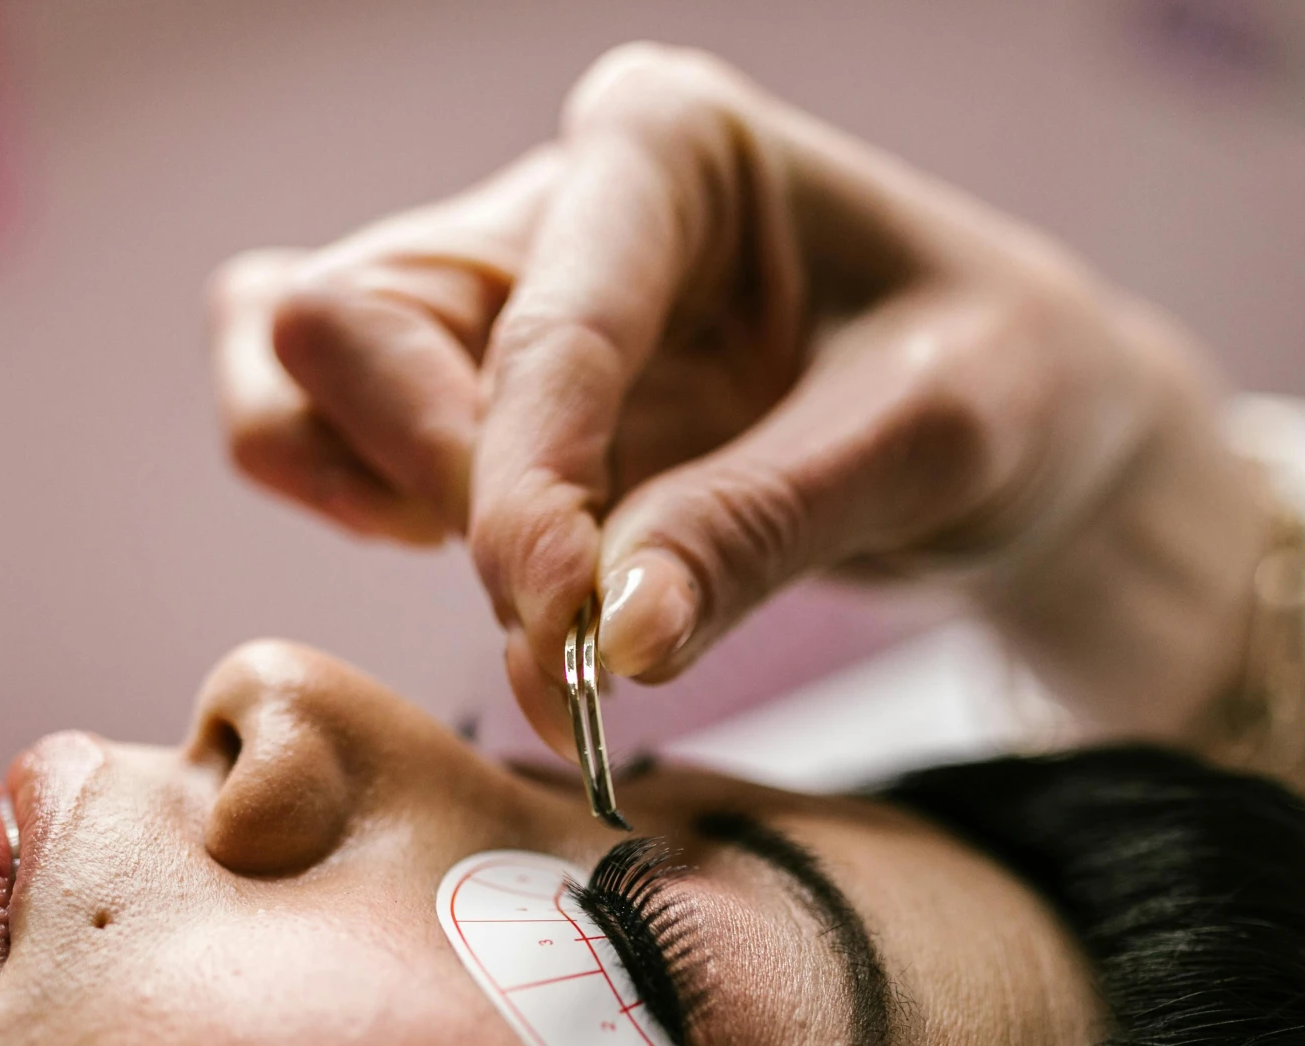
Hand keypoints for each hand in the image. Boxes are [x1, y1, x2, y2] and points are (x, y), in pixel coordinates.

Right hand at [210, 44, 1274, 748]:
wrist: (1008, 416)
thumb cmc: (996, 381)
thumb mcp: (925, 445)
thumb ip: (759, 528)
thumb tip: (611, 640)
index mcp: (666, 146)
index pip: (536, 324)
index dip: (523, 487)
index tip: (567, 620)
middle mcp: (551, 201)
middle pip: (346, 326)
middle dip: (436, 492)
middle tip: (565, 615)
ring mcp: (491, 296)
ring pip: (296, 381)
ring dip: (383, 510)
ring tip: (549, 592)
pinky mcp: (466, 388)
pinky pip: (317, 443)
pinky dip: (371, 523)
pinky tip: (515, 571)